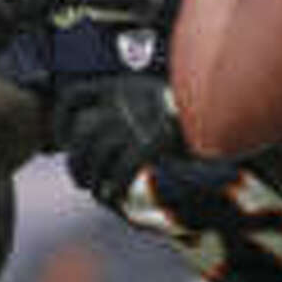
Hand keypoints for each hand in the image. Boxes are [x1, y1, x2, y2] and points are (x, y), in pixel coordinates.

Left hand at [53, 74, 183, 205]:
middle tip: (80, 180)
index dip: (60, 121)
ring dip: (93, 178)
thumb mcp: (148, 95)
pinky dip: (114, 185)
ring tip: (97, 191)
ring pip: (98, 154)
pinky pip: (122, 170)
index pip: (72, 97)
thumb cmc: (184, 111)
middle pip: (81, 134)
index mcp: (118, 86)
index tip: (62, 141)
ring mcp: (136, 122)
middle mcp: (122, 101)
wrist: (221, 111)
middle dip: (76, 162)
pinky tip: (114, 195)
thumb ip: (122, 107)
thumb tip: (95, 134)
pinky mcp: (152, 143)